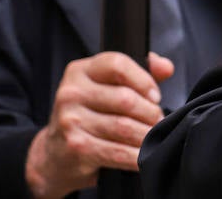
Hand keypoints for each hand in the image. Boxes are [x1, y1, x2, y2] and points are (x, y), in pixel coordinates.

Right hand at [25, 51, 173, 198]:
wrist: (55, 153)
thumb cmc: (90, 114)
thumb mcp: (108, 85)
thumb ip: (139, 72)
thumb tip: (166, 67)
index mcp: (81, 71)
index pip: (117, 64)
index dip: (144, 80)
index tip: (155, 95)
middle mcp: (71, 93)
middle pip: (125, 98)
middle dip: (150, 112)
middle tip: (157, 120)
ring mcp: (70, 121)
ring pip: (124, 126)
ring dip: (146, 134)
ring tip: (153, 136)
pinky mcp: (76, 147)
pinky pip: (117, 151)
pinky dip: (135, 155)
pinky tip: (143, 156)